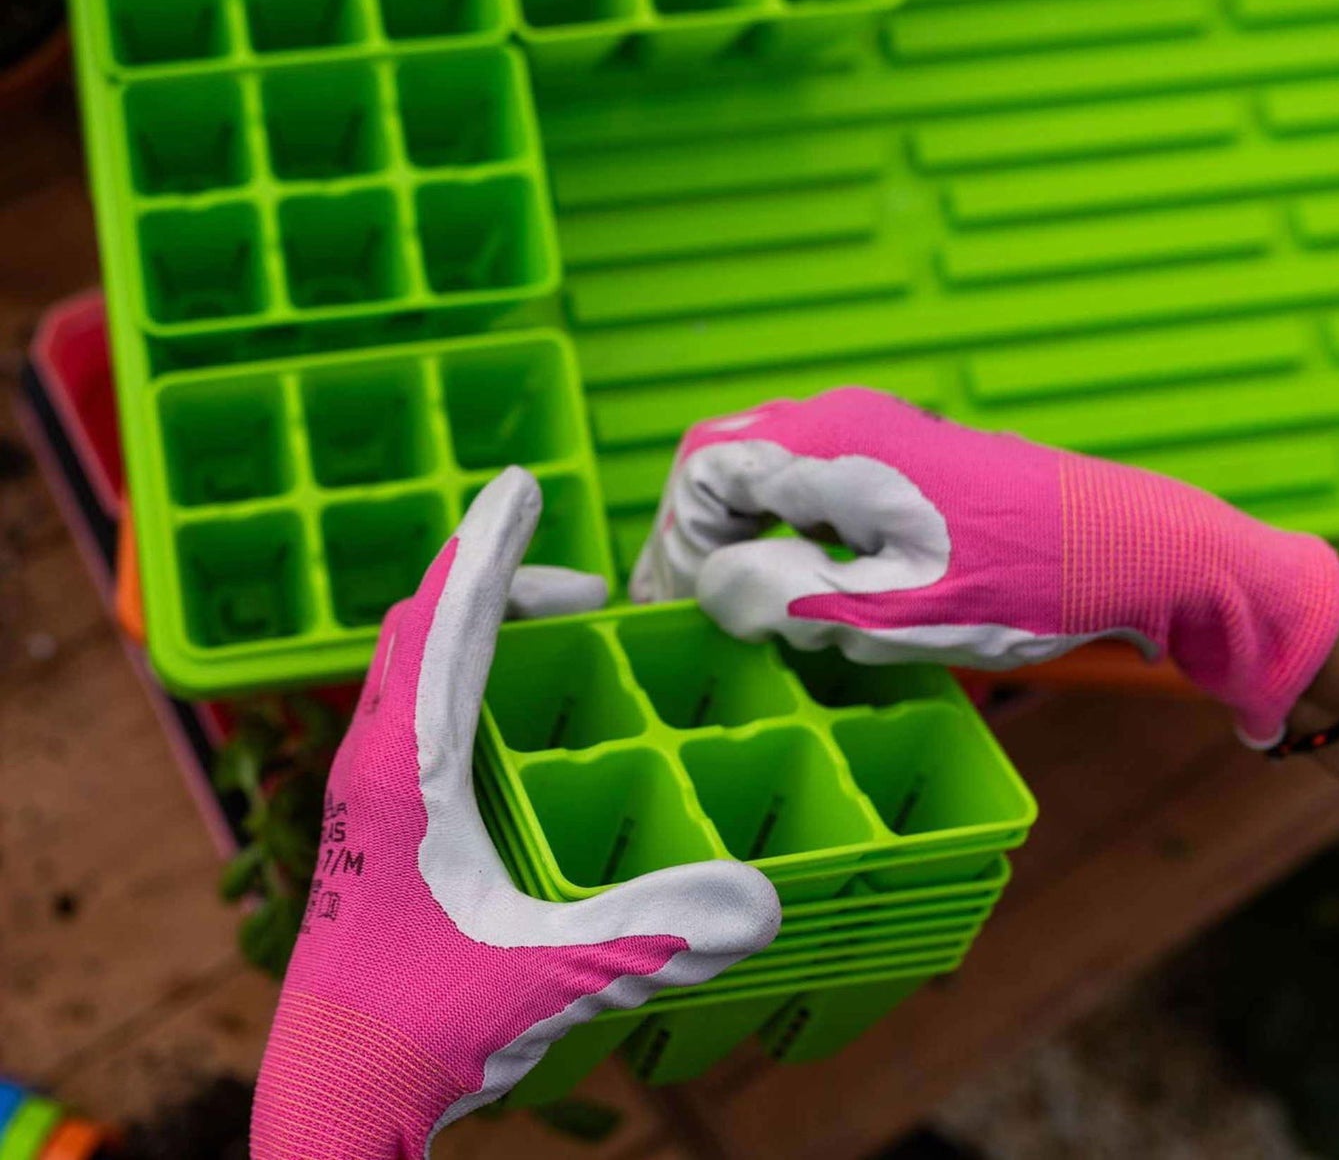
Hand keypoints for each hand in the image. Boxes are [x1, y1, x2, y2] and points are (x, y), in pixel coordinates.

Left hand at [252, 469, 779, 1159]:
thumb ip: (654, 934)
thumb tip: (767, 901)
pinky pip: (404, 698)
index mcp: (406, 772)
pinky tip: (502, 707)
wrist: (330, 1095)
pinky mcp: (367, 815)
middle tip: (577, 586)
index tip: (520, 484)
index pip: (446, 626)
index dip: (488, 547)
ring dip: (470, 617)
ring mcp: (362, 788)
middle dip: (493, 576)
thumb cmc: (419, 1030)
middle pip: (419, 623)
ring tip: (547, 621)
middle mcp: (372, 762)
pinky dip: (454, 662)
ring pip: (404, 658)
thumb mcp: (552, 979)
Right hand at [631, 387, 1338, 747]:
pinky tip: (813, 584)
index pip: (703, 472)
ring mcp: (874, 429)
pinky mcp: (900, 452)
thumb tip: (707, 584)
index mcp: (832, 444)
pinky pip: (811, 477)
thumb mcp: (892, 613)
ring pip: (766, 470)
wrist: (1133, 549)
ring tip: (757, 607)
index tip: (684, 612)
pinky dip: (788, 528)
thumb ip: (782, 594)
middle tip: (708, 614)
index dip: (677, 545)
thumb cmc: (1022, 585)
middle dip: (703, 539)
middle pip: (725, 462)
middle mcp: (843, 417)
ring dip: (745, 535)